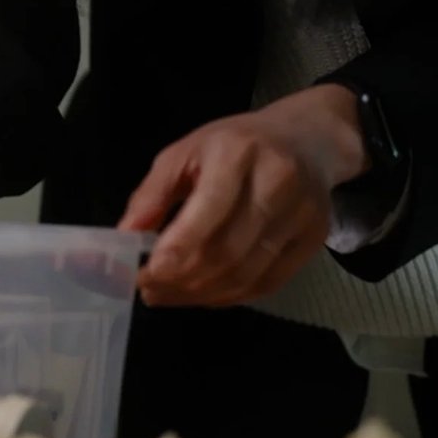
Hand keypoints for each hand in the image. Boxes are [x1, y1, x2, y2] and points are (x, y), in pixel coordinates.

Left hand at [119, 85, 365, 306]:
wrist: (305, 140)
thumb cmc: (232, 145)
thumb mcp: (183, 153)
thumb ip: (152, 194)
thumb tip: (124, 237)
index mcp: (238, 153)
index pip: (209, 210)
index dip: (177, 249)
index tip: (145, 272)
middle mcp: (278, 183)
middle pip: (228, 250)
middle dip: (182, 279)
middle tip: (149, 288)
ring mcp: (302, 214)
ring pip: (247, 273)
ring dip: (200, 294)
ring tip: (167, 294)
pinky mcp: (313, 240)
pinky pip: (267, 283)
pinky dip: (228, 296)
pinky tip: (200, 294)